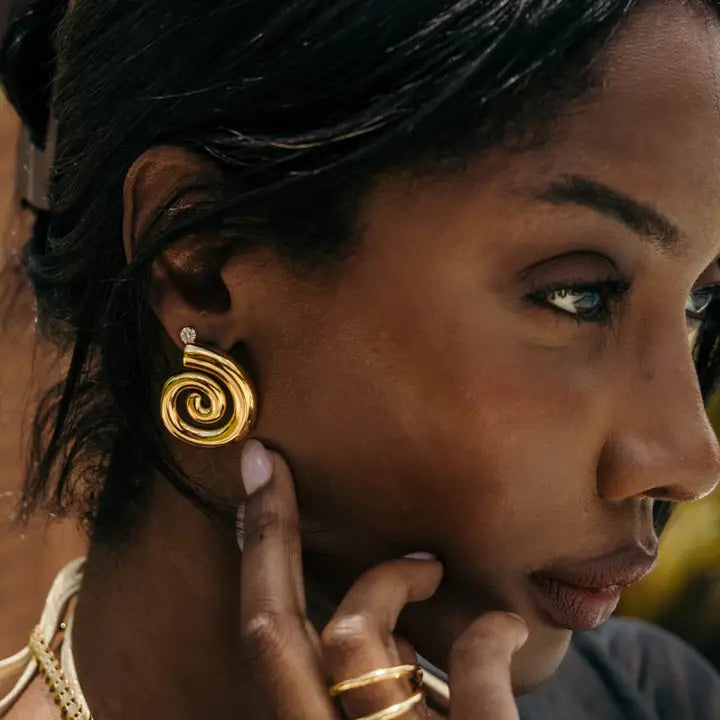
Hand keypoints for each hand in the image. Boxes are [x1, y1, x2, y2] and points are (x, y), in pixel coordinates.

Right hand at [237, 439, 527, 718]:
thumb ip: (353, 700)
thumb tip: (366, 620)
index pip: (257, 644)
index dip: (253, 547)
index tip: (256, 464)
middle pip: (272, 632)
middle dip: (271, 532)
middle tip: (280, 471)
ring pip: (355, 634)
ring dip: (393, 579)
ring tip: (430, 569)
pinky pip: (469, 670)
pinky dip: (488, 632)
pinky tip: (507, 626)